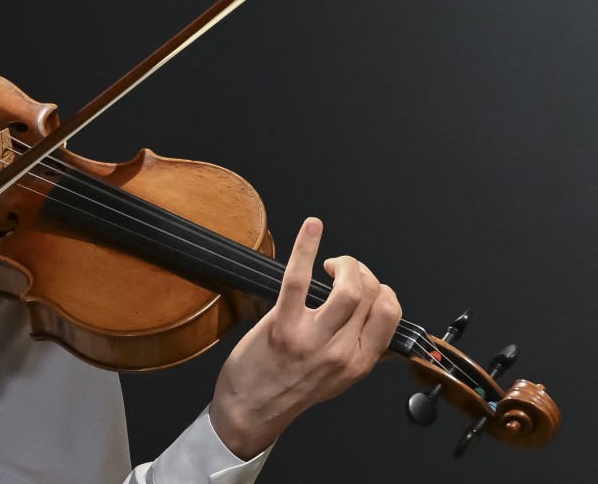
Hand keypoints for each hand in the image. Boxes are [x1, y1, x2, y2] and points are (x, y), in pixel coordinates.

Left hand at [209, 217, 401, 458]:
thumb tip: (380, 324)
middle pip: (370, 295)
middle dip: (361, 271)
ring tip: (331, 264)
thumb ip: (361, 351)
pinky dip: (306, 247)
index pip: (389, 312)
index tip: (365, 285)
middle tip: (341, 270)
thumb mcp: (338, 380)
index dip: (381, 289)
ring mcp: (312, 339)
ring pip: (349, 288)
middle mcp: (341, 352)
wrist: (251, 411)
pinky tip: (311, 228)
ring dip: (345, 263)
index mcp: (359, 362)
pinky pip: (299, 278)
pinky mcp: (282, 326)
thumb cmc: (290, 390)